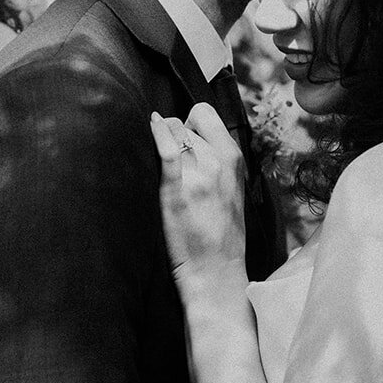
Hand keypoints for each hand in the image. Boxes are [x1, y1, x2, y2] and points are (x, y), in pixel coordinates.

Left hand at [150, 105, 246, 279]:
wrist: (216, 269)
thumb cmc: (220, 232)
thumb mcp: (231, 187)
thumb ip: (217, 160)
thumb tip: (190, 137)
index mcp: (233, 158)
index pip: (204, 113)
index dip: (189, 122)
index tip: (183, 140)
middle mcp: (218, 161)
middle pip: (183, 122)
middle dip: (173, 134)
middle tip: (170, 160)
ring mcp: (199, 174)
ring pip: (171, 132)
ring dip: (161, 143)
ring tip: (161, 168)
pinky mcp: (177, 191)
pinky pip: (166, 150)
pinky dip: (156, 135)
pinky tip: (149, 130)